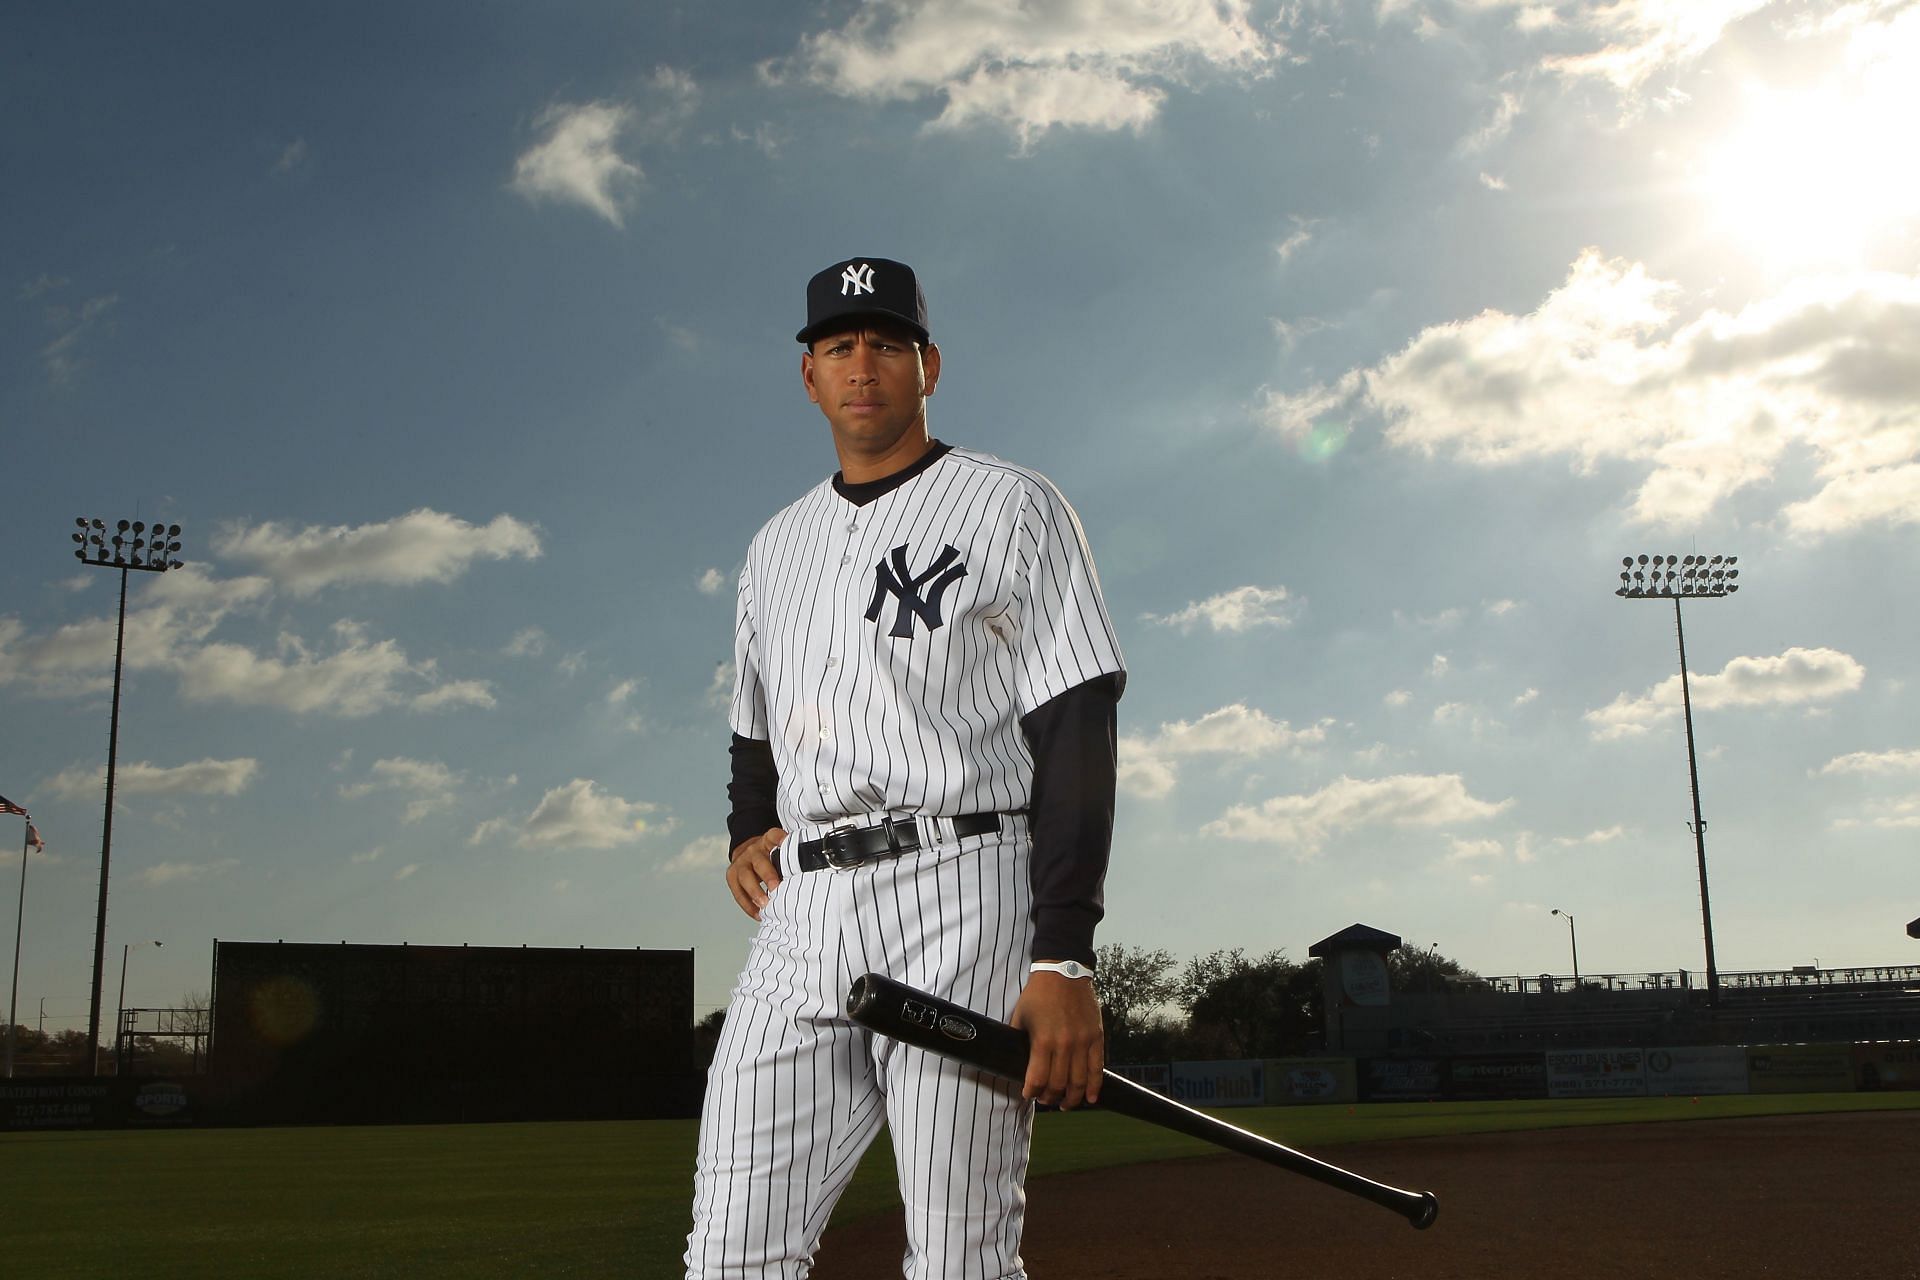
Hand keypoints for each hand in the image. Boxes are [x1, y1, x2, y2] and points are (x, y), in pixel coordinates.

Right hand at [725, 827, 785, 919]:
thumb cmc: (769, 857)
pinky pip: (738, 892)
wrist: (746, 853)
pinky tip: (757, 913)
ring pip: (745, 877)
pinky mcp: (732, 876)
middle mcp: (753, 850)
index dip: (779, 838)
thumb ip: (791, 860)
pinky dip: (747, 905)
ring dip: (755, 892)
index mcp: (767, 841)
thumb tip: (810, 876)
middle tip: (776, 888)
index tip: (786, 841)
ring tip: (765, 905)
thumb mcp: (779, 851)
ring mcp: (741, 863)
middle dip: (767, 875)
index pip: (773, 836)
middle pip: (759, 861)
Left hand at [1009, 969, 1103, 1109]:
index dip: (1031, 1092)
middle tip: (1045, 1100)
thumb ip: (1018, 1039)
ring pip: (1079, 1082)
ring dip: (1072, 1098)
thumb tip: (1013, 1060)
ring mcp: (1083, 1042)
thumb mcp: (1020, 1015)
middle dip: (1050, 1097)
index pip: (1037, 1079)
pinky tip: (1090, 1098)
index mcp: (1043, 1040)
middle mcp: (1065, 1044)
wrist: (1064, 971)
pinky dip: (1094, 1086)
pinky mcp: (1096, 1037)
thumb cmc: (1039, 993)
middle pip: (1059, 1085)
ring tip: (1065, 1104)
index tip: (1028, 1095)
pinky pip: (1098, 1068)